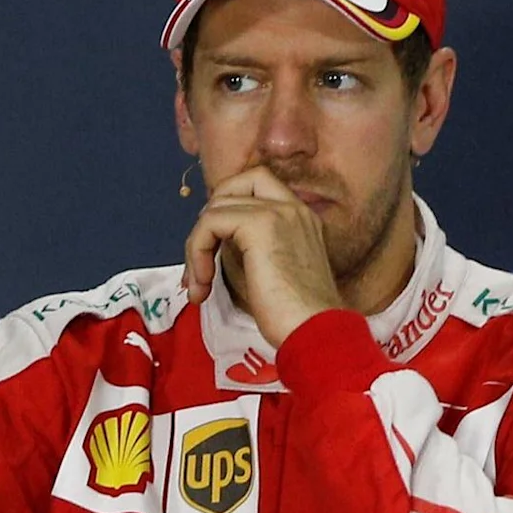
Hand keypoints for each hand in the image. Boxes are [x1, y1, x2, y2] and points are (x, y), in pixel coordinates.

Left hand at [181, 167, 342, 339]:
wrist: (315, 329)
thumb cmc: (297, 316)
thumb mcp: (274, 272)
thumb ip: (255, 248)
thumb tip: (216, 244)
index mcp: (303, 218)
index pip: (260, 185)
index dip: (230, 207)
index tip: (218, 247)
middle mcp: (294, 208)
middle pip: (237, 183)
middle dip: (210, 216)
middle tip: (202, 255)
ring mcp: (279, 212)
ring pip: (217, 206)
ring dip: (196, 244)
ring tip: (199, 282)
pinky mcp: (260, 225)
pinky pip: (210, 222)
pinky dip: (196, 250)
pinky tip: (203, 282)